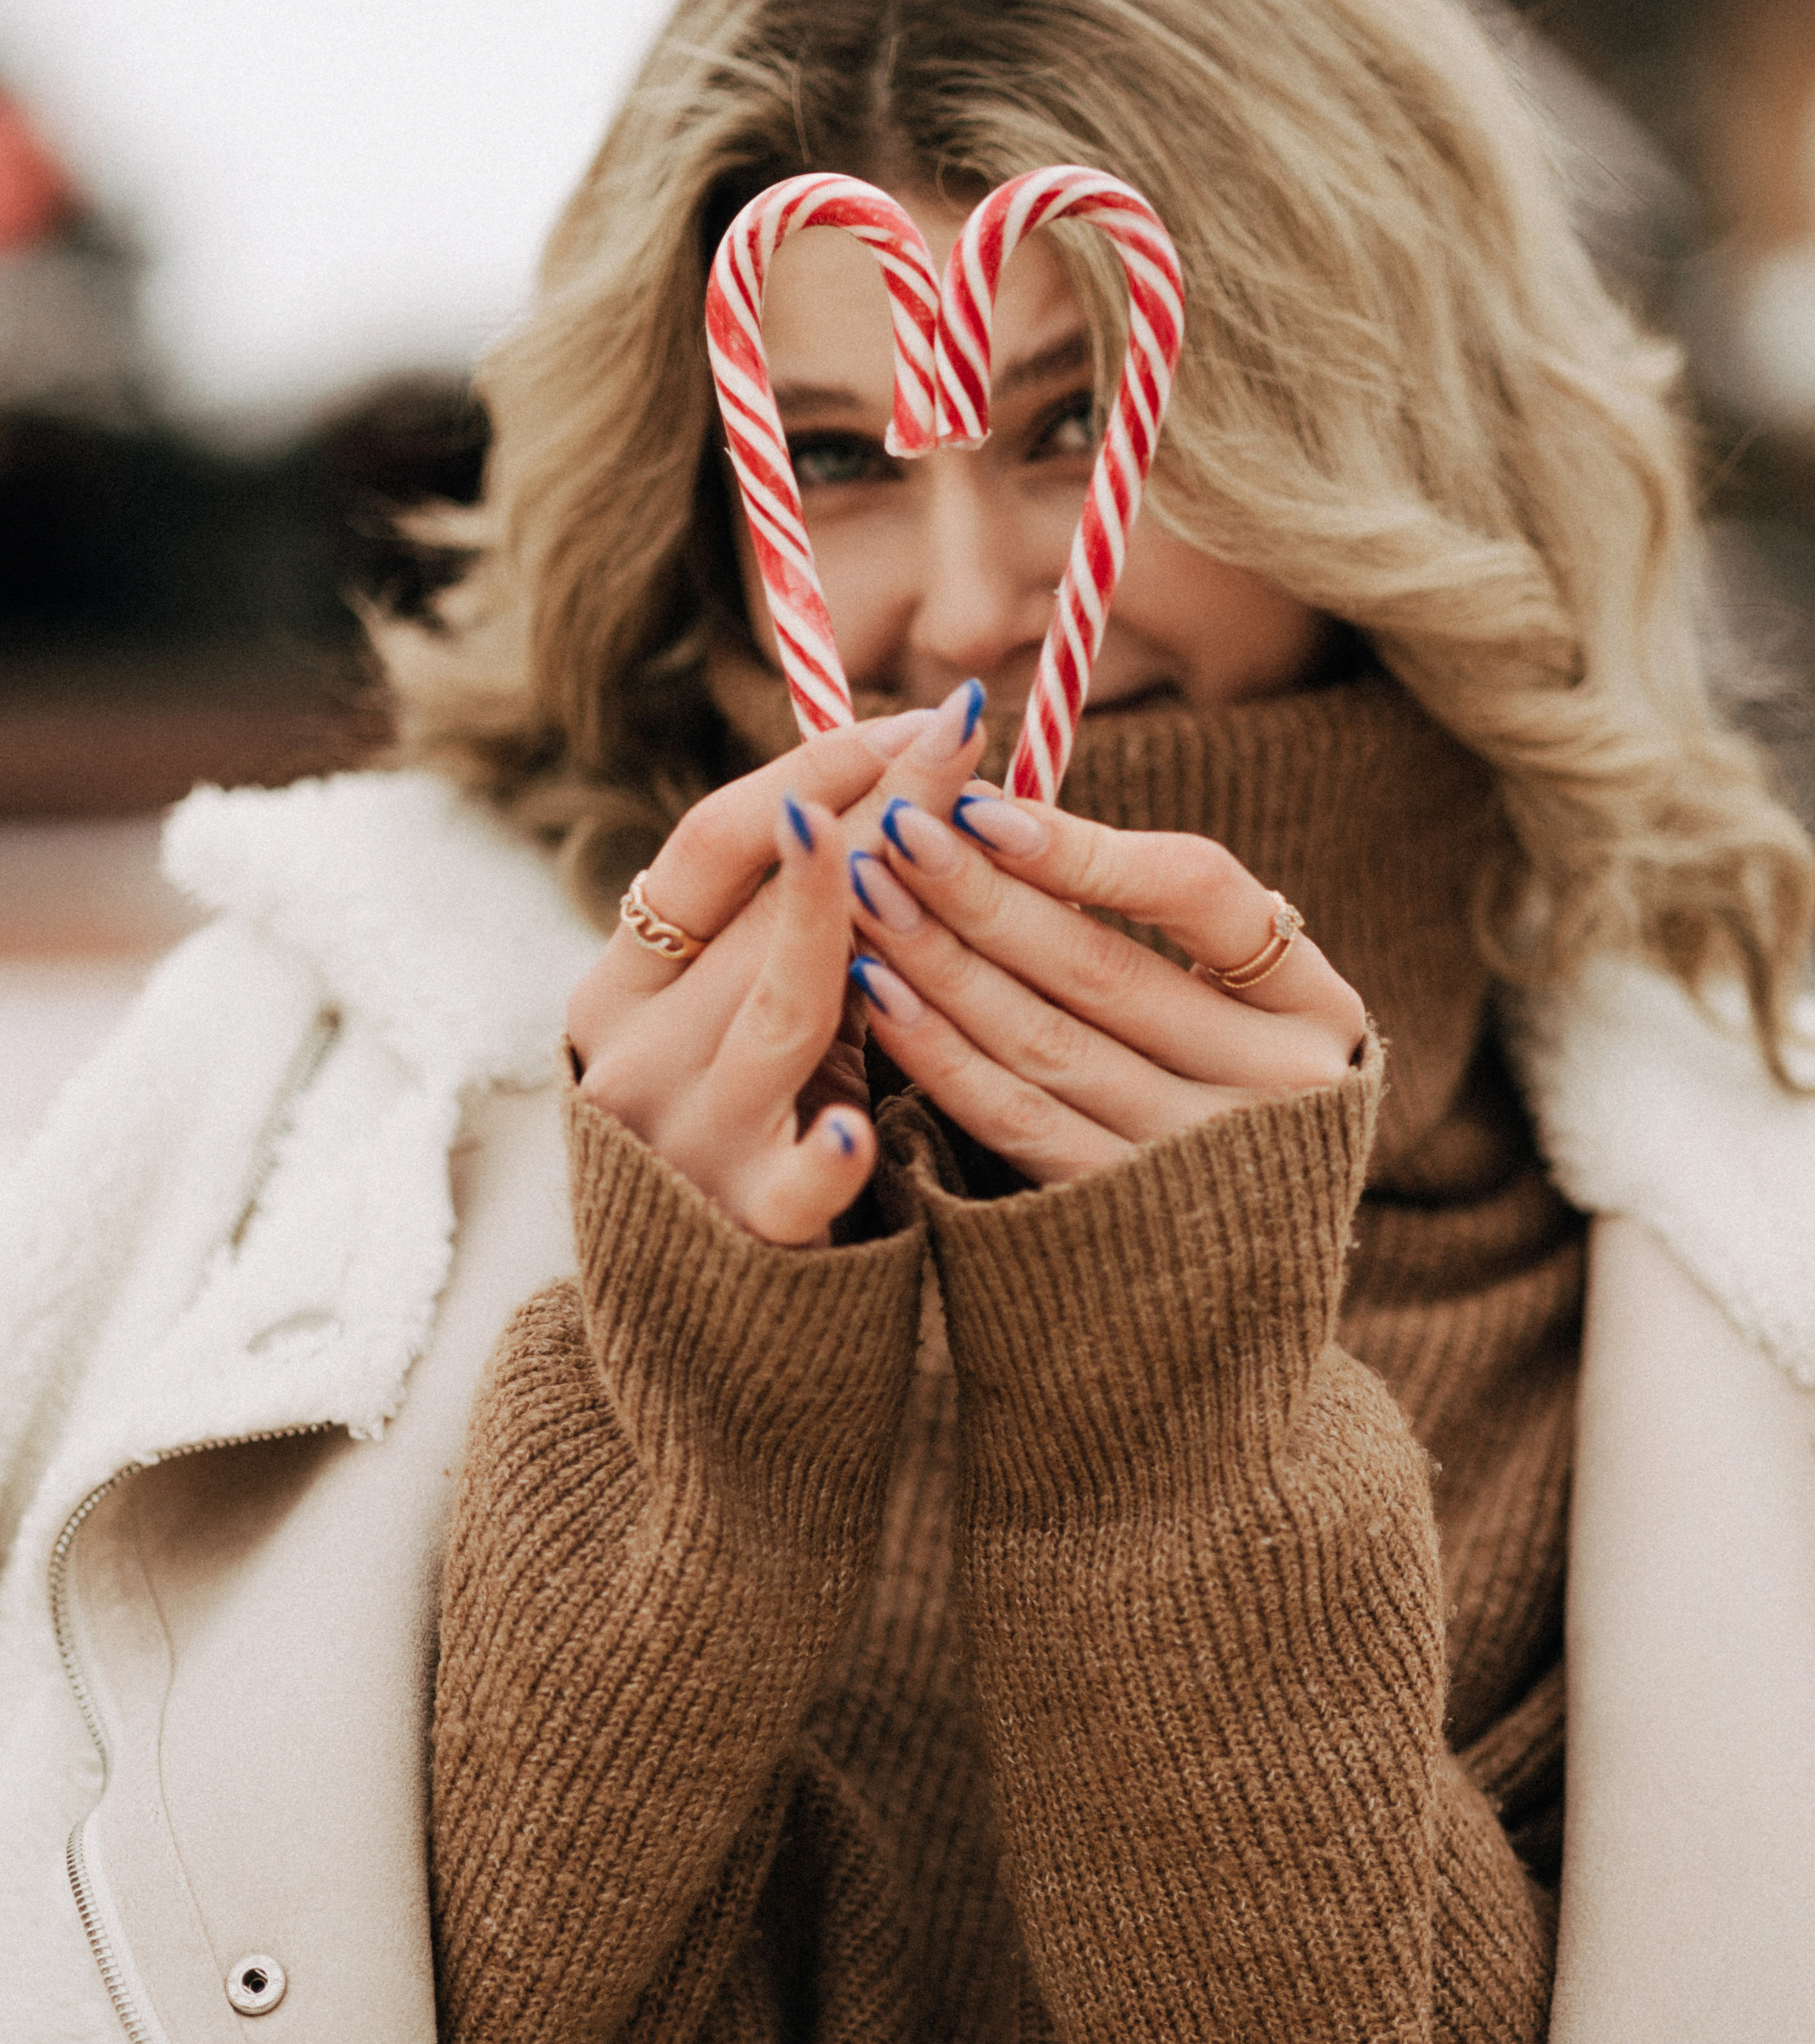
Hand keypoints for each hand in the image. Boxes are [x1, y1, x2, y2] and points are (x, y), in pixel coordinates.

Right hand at [566, 682, 990, 1242]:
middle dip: (873, 814)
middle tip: (964, 735)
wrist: (702, 1327)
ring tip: (912, 852)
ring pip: (779, 1015)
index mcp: (621, 987)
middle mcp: (634, 1053)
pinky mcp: (742, 1232)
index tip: (915, 716)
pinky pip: (791, 1185)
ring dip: (851, 926)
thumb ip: (792, 928)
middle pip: (759, 909)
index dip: (813, 769)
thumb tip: (907, 789)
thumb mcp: (747, 1022)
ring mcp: (685, 1142)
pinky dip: (824, 1153)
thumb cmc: (750, 1133)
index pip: (709, 846)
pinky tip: (857, 1125)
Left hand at [843, 787, 1366, 1187]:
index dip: (1087, 848)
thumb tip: (996, 811)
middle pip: (1106, 972)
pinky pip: (1018, 1124)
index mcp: (1315, 1007)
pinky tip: (879, 996)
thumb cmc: (1224, 1089)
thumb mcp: (1234, 1002)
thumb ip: (1151, 919)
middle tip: (896, 831)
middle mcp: (1278, 1088)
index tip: (983, 805)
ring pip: (1048, 1045)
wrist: (1245, 1284)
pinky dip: (941, 1056)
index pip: (1203, 894)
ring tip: (868, 896)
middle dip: (983, 894)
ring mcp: (1202, 1165)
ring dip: (943, 964)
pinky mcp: (1122, 1221)